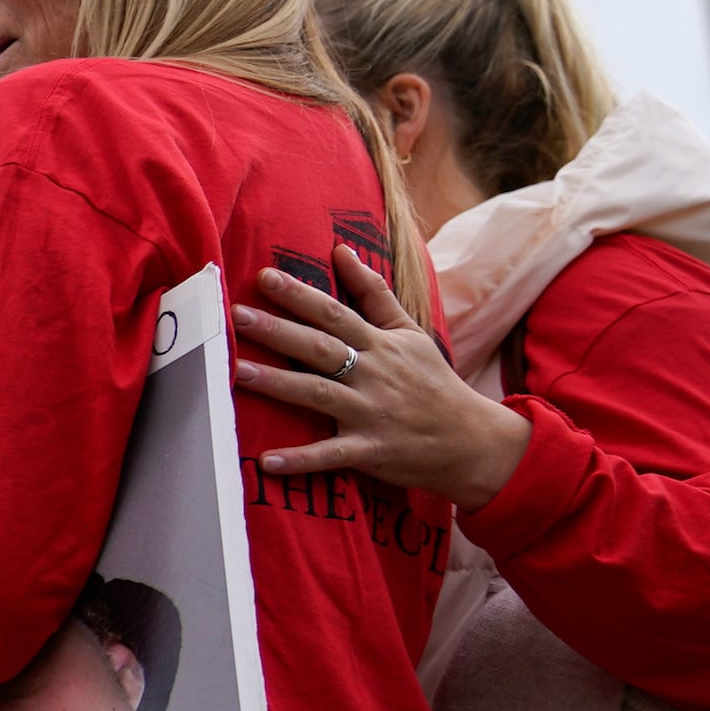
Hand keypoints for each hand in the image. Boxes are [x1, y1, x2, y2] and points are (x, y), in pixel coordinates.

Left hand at [232, 253, 530, 510]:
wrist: (471, 440)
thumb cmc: (432, 382)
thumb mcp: (409, 332)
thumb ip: (374, 293)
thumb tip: (342, 249)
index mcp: (380, 344)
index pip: (334, 313)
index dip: (299, 294)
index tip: (264, 276)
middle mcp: (373, 374)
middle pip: (320, 347)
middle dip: (278, 330)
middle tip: (237, 316)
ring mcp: (371, 413)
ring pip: (319, 394)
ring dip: (278, 384)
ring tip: (238, 372)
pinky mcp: (371, 450)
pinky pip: (331, 455)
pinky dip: (301, 459)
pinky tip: (267, 461)